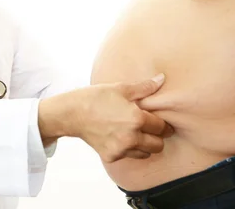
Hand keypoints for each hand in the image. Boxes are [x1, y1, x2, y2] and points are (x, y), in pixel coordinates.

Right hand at [39, 74, 173, 162]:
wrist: (71, 113)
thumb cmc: (95, 97)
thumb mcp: (121, 88)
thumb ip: (144, 87)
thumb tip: (161, 79)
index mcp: (137, 119)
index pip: (161, 127)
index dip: (163, 124)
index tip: (159, 122)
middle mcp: (131, 137)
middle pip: (158, 145)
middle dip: (157, 137)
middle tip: (150, 129)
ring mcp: (121, 149)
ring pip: (145, 154)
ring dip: (144, 145)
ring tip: (135, 133)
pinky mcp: (112, 156)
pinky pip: (128, 156)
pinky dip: (128, 149)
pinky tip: (120, 137)